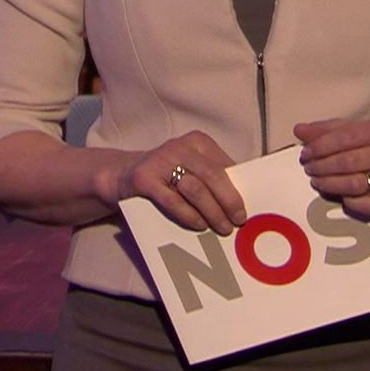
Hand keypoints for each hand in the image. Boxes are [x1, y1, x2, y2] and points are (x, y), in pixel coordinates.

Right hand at [110, 131, 246, 234]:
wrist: (122, 174)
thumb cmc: (166, 175)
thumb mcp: (190, 168)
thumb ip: (211, 178)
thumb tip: (239, 203)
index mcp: (198, 142)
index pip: (225, 165)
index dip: (238, 189)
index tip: (248, 209)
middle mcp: (180, 147)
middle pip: (213, 176)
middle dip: (229, 201)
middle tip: (239, 221)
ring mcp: (161, 161)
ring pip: (195, 189)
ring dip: (213, 211)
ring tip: (223, 228)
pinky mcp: (144, 178)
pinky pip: (172, 200)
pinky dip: (189, 215)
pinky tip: (199, 226)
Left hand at [295, 118, 369, 218]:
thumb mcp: (358, 130)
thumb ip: (328, 130)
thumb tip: (299, 130)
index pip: (347, 136)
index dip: (322, 145)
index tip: (305, 153)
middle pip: (350, 161)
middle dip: (323, 166)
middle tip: (309, 168)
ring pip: (357, 184)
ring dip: (331, 184)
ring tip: (317, 182)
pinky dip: (351, 202)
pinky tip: (340, 197)